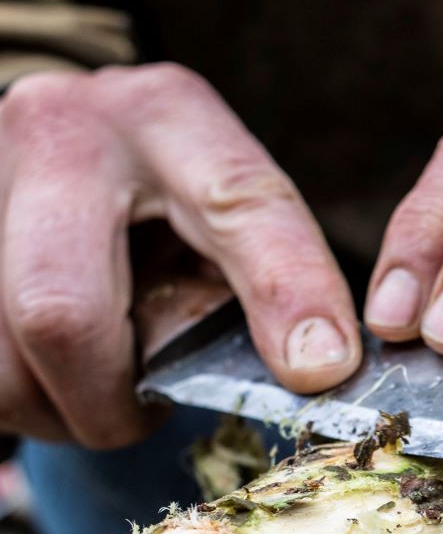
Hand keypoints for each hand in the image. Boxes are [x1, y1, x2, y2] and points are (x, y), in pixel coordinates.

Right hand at [0, 64, 359, 445]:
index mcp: (167, 118)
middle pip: (61, 313)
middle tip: (141, 415)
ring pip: (1, 361)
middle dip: (107, 402)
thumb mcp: (230, 213)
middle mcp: (60, 130)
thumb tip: (319, 372)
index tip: (316, 373)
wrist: (58, 148)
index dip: (284, 294)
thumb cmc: (162, 200)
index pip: (240, 208)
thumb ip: (276, 275)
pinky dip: (20, 399)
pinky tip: (49, 375)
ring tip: (96, 391)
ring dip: (56, 409)